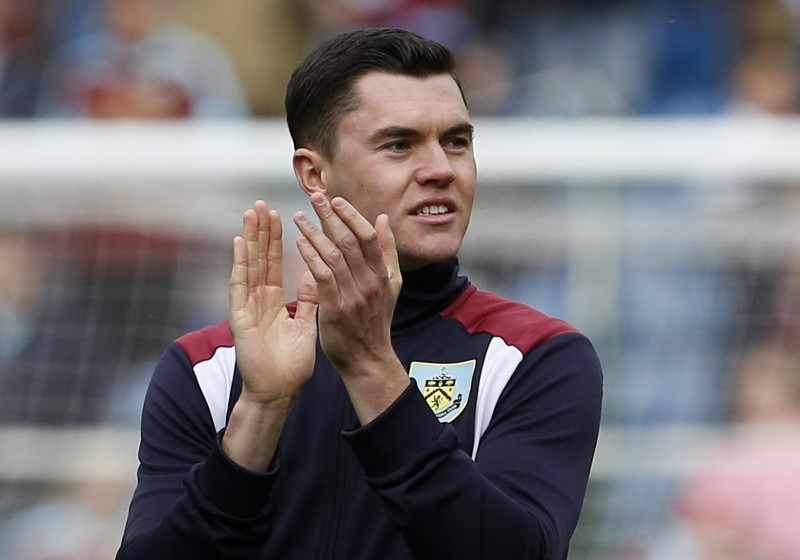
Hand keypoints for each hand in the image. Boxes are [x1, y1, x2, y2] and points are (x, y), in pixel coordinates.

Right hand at [229, 201, 318, 404]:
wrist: (278, 391)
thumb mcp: (304, 324)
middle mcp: (258, 300)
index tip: (280, 215)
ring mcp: (247, 307)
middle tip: (262, 204)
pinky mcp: (240, 317)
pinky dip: (239, 264)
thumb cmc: (291, 364)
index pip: (275, 263)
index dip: (277, 240)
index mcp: (273, 301)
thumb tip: (314, 273)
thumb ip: (308, 299)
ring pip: (248, 266)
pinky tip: (239, 243)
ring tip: (251, 213)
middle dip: (261, 232)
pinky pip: (239, 286)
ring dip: (249, 239)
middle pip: (260, 259)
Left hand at [293, 194, 407, 423]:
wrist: (368, 358)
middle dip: (331, 216)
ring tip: (299, 216)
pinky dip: (310, 257)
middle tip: (315, 197)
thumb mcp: (392, 284)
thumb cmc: (375, 320)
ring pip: (333, 256)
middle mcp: (370, 282)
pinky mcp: (335, 309)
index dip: (351, 215)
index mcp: (384, 274)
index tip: (335, 199)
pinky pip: (321, 277)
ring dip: (315, 233)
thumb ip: (388, 250)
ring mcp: (353, 296)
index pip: (368, 236)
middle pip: (349, 241)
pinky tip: (299, 243)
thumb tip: (381, 218)